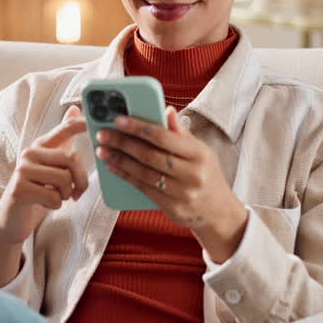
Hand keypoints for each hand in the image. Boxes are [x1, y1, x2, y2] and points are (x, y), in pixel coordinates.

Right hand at [0, 106, 87, 287]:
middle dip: (81, 180)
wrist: (12, 219)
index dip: (81, 124)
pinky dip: (56, 205)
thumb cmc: (37, 191)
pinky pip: (54, 197)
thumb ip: (63, 140)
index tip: (95, 122)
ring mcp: (22, 170)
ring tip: (58, 197)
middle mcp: (30, 153)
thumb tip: (75, 109)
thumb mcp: (52, 164)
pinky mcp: (19, 189)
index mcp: (40, 146)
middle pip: (71, 159)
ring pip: (64, 179)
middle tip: (78, 192)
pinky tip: (46, 204)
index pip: (64, 130)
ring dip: (67, 194)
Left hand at [95, 107, 247, 262]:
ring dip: (119, 160)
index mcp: (199, 154)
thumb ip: (181, 132)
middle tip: (104, 134)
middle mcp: (192, 173)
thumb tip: (166, 110)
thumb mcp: (200, 151)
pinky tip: (113, 167)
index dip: (138, 127)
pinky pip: (144, 188)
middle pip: (150, 155)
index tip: (119, 120)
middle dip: (123, 143)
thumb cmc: (207, 175)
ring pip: (143, 173)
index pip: (164, 136)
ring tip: (103, 150)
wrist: (219, 212)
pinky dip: (126, 176)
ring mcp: (182, 193)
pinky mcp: (172, 208)